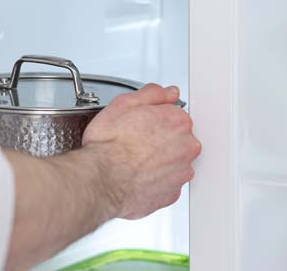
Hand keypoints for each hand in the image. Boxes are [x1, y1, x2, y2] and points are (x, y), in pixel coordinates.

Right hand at [81, 84, 199, 219]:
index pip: (176, 116)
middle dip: (161, 141)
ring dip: (160, 162)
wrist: (100, 180)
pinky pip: (167, 185)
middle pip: (179, 140)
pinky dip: (156, 182)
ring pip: (174, 163)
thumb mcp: (124, 104)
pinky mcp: (171, 194)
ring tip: (136, 162)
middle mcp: (186, 147)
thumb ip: (152, 94)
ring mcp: (180, 173)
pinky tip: (138, 177)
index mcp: (178, 122)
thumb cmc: (109, 146)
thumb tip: (168, 92)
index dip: (157, 120)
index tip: (145, 124)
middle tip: (137, 143)